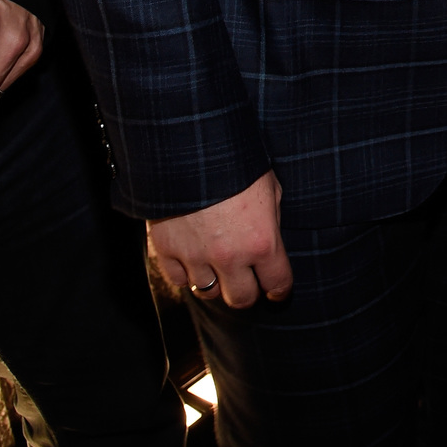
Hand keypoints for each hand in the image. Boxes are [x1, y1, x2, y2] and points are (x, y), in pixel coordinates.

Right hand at [148, 169, 292, 307]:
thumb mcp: (269, 186)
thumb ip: (270, 217)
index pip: (277, 284)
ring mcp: (196, 257)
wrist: (190, 147)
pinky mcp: (167, 250)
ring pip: (208, 292)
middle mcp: (231, 257)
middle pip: (241, 299)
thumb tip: (269, 235)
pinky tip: (191, 260)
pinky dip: (186, 273)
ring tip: (217, 268)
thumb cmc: (237, 161)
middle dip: (247, 291)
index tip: (276, 290)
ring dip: (216, 283)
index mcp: (262, 242)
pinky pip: (178, 279)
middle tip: (246, 280)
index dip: (279, 289)